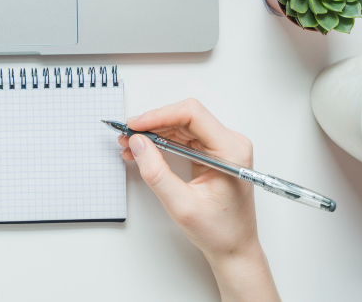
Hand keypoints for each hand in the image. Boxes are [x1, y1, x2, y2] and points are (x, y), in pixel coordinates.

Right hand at [120, 99, 279, 301]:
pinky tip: (144, 149)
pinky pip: (183, 137)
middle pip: (185, 117)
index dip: (160, 115)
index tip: (135, 125)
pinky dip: (161, 141)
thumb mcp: (182, 206)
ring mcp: (221, 146)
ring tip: (130, 144)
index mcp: (230, 151)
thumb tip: (139, 144)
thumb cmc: (220, 231)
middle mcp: (230, 143)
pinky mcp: (212, 152)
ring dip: (154, 133)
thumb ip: (157, 173)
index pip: (192, 115)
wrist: (234, 248)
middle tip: (127, 136)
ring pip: (181, 126)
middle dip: (153, 125)